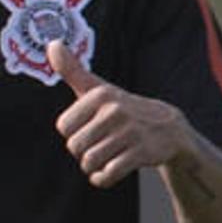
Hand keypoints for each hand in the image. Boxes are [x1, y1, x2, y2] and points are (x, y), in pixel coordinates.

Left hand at [49, 39, 192, 187]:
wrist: (169, 129)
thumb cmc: (121, 109)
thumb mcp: (98, 89)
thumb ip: (73, 70)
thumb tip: (52, 43)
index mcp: (100, 95)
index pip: (63, 127)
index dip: (73, 133)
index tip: (90, 128)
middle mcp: (115, 111)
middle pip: (74, 147)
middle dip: (82, 152)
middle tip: (100, 145)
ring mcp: (130, 132)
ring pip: (89, 162)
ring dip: (93, 167)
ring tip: (106, 157)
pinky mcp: (142, 153)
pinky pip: (107, 174)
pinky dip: (103, 179)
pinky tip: (109, 172)